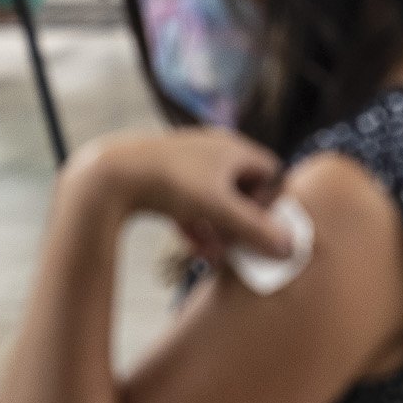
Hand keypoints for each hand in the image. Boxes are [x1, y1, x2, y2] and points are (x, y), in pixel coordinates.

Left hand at [86, 126, 295, 267]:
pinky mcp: (166, 178)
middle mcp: (214, 150)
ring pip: (216, 201)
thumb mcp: (218, 209)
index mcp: (233, 149)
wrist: (112, 175)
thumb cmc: (171, 183)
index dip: (271, 203)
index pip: (271, 173)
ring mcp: (189, 163)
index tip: (262, 228)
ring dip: (218, 229)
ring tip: (211, 253)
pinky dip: (196, 224)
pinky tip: (191, 244)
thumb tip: (290, 247)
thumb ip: (255, 229)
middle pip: (243, 191)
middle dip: (240, 223)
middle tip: (236, 247)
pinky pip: (192, 203)